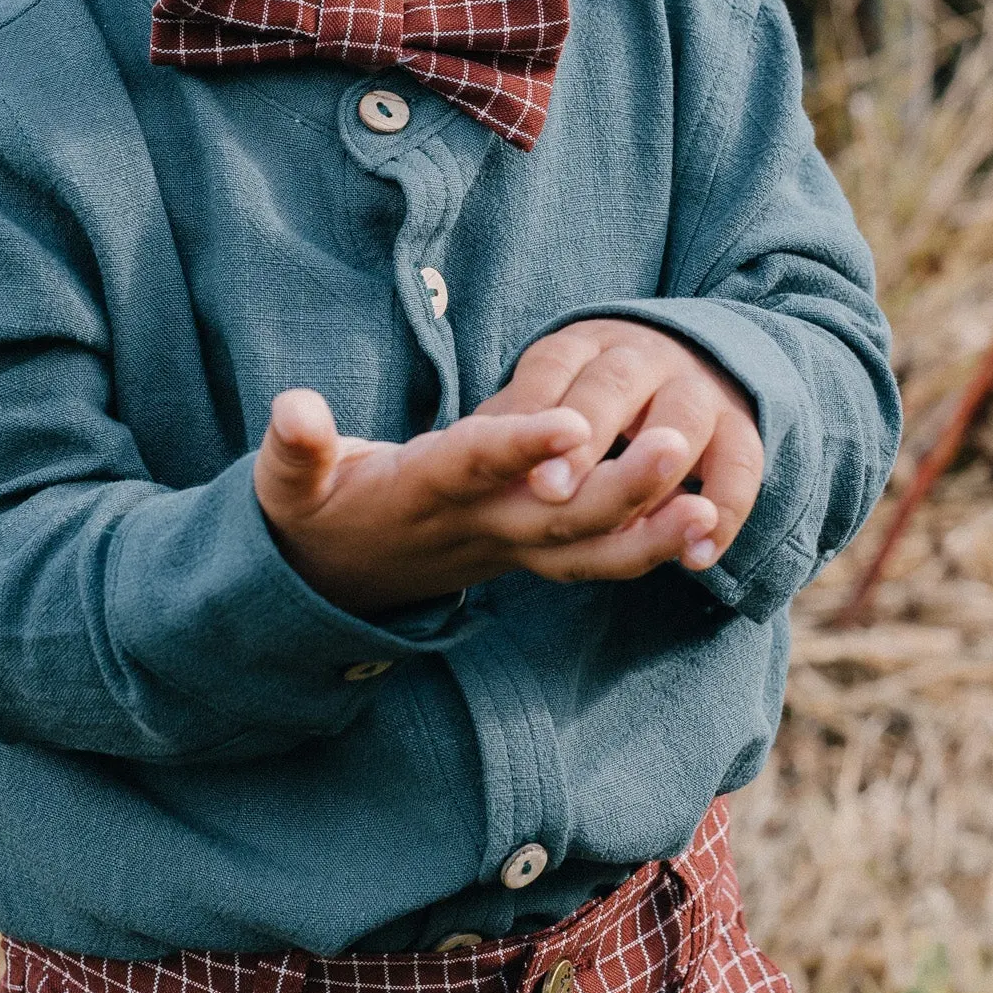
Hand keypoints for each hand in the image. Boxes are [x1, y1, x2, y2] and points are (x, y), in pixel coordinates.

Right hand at [253, 386, 721, 616]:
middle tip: (678, 446)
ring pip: (586, 550)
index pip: (475, 464)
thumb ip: (293, 448)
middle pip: (554, 515)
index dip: (521, 445)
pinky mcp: (528, 555)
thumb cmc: (311, 514)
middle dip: (617, 487)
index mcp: (420, 494)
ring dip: (648, 532)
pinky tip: (703, 523)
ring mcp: (506, 547)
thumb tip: (293, 408)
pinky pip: (595, 561)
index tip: (572, 421)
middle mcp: (474, 526)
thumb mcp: (285, 486)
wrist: (328, 584)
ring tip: (707, 510)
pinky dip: (647, 548)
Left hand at [475, 319, 762, 573]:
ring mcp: (695, 387)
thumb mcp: (546, 392)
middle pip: (614, 386)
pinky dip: (726, 510)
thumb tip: (458, 451)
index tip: (510, 457)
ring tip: (632, 514)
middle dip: (585, 436)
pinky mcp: (739, 425)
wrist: (677, 366)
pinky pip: (742, 465)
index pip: (553, 366)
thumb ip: (513, 423)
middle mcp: (642, 356)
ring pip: (680, 420)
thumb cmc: (586, 396)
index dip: (532, 409)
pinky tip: (696, 557)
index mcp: (583, 344)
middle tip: (552, 490)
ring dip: (656, 470)